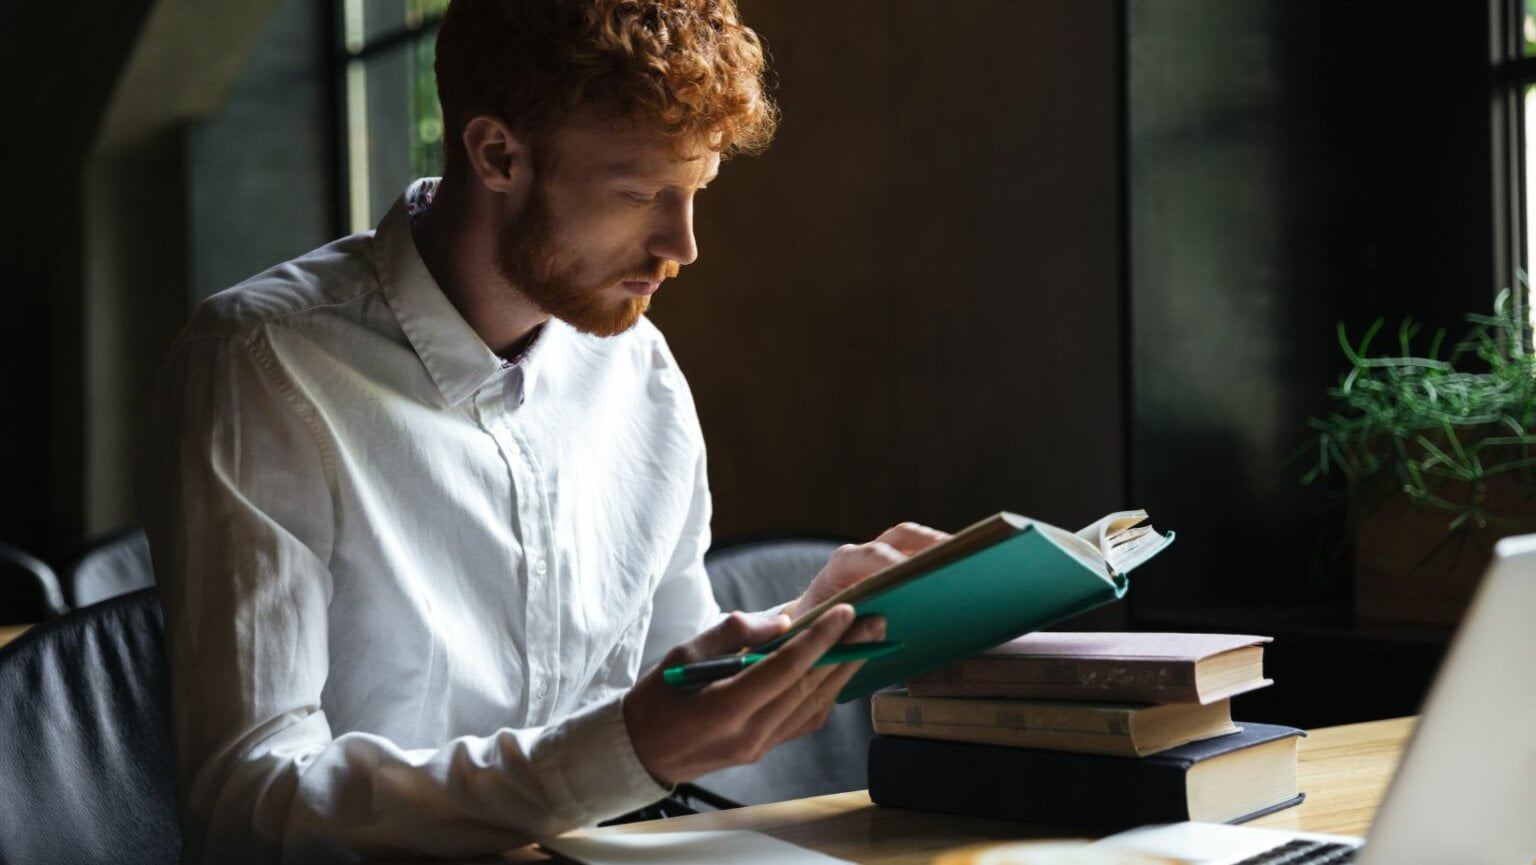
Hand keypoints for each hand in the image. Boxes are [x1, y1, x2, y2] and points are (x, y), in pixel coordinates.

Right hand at [623, 604, 885, 786]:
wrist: (641, 751)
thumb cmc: (658, 698)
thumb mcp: (683, 654)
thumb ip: (732, 633)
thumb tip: (781, 621)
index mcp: (726, 709)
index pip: (786, 669)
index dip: (820, 638)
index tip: (846, 611)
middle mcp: (750, 734)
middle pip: (810, 688)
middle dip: (846, 652)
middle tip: (875, 621)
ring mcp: (760, 746)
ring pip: (814, 706)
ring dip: (844, 672)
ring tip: (867, 641)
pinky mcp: (764, 749)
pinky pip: (805, 720)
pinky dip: (826, 692)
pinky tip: (840, 669)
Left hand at [783, 522, 949, 618]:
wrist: (804, 625)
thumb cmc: (813, 630)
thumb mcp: (820, 632)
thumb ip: (840, 630)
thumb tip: (865, 627)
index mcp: (842, 565)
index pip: (874, 554)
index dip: (899, 562)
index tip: (922, 577)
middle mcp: (862, 554)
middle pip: (903, 536)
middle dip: (933, 542)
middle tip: (962, 556)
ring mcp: (879, 558)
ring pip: (914, 541)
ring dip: (943, 547)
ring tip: (973, 563)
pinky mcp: (890, 567)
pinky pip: (918, 555)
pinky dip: (939, 561)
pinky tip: (960, 575)